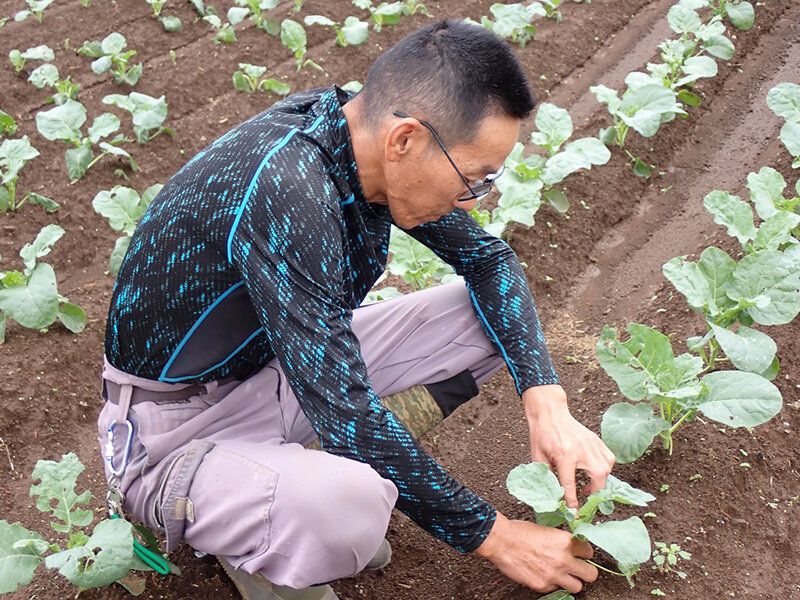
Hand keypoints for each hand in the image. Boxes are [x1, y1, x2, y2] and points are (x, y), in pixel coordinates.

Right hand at [474, 511, 597, 593]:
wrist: (501, 541)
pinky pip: (555, 588)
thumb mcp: (547, 530)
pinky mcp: (542, 586)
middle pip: (591, 574)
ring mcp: (554, 575)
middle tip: (578, 568)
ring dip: (571, 580)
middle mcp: (564, 560)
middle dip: (586, 571)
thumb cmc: (520, 532)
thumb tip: (570, 547)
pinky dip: (552, 583)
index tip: (580, 554)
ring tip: (562, 574)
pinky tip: (544, 574)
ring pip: (577, 587)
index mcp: (566, 541)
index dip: (584, 553)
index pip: (589, 552)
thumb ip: (561, 541)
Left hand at [522, 384, 615, 508]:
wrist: (550, 412)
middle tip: (585, 498)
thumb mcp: (538, 457)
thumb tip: (552, 496)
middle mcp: (582, 451)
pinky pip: (609, 459)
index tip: (575, 515)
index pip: (570, 486)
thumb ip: (547, 477)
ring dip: (600, 482)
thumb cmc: (542, 435)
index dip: (573, 503)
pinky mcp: (597, 441)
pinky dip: (605, 468)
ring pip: (606, 470)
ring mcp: (592, 445)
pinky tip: (595, 472)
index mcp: (564, 456)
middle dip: (594, 494)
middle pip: (598, 479)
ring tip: (588, 487)